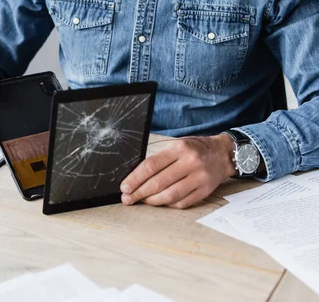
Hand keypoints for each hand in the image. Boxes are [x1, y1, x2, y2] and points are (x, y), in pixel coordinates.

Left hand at [120, 134, 236, 208]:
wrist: (223, 153)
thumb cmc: (195, 148)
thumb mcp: (178, 144)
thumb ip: (160, 158)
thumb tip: (136, 176)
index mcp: (179, 148)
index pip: (151, 165)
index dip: (135, 178)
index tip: (125, 187)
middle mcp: (190, 162)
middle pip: (159, 182)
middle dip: (139, 192)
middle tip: (128, 198)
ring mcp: (199, 178)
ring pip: (170, 195)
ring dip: (152, 201)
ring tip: (141, 200)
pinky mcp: (204, 191)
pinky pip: (181, 202)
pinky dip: (167, 204)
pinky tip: (159, 202)